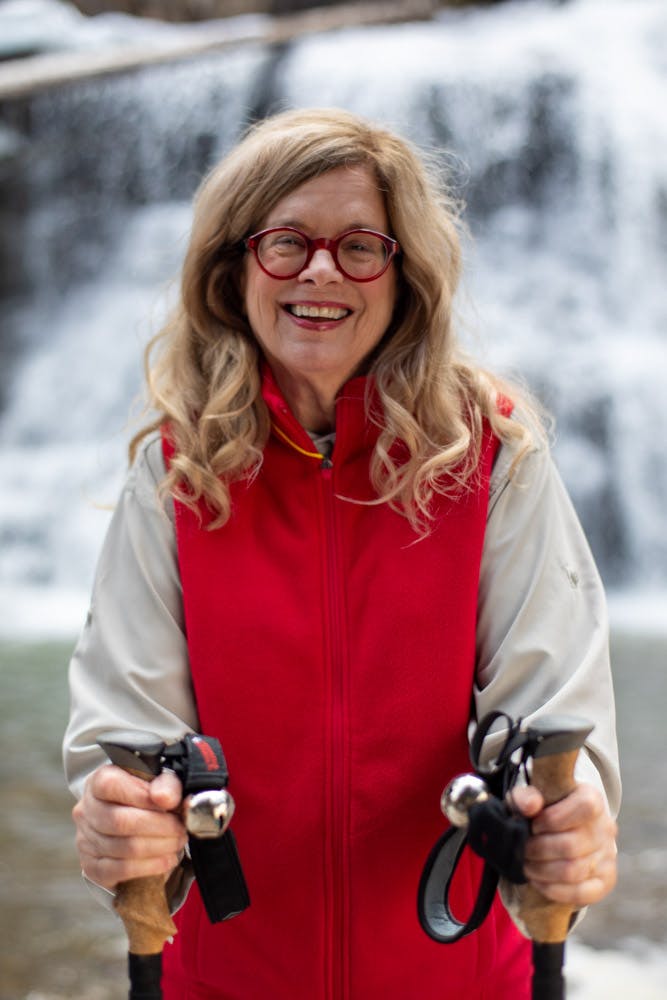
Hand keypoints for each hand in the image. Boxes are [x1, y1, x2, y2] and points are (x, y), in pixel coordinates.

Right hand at [73, 764, 187, 890]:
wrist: (129, 823)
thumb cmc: (143, 798)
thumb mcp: (157, 781)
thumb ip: (166, 783)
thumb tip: (167, 798)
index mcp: (98, 782)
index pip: (111, 786)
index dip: (143, 796)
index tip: (170, 803)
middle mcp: (86, 810)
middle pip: (121, 821)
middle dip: (159, 826)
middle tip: (180, 828)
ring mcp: (85, 840)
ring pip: (125, 848)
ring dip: (159, 847)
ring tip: (177, 842)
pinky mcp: (92, 867)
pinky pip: (121, 870)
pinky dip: (150, 866)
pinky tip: (166, 860)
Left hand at [511, 782, 617, 907]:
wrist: (560, 830)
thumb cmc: (542, 811)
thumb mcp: (529, 797)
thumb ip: (525, 796)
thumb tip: (530, 805)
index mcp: (592, 798)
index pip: (585, 807)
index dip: (554, 818)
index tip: (534, 825)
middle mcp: (605, 827)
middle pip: (572, 845)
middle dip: (539, 850)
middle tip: (524, 850)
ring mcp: (608, 856)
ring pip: (574, 871)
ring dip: (543, 871)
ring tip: (527, 865)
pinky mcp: (605, 881)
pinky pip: (582, 893)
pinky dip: (554, 890)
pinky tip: (539, 881)